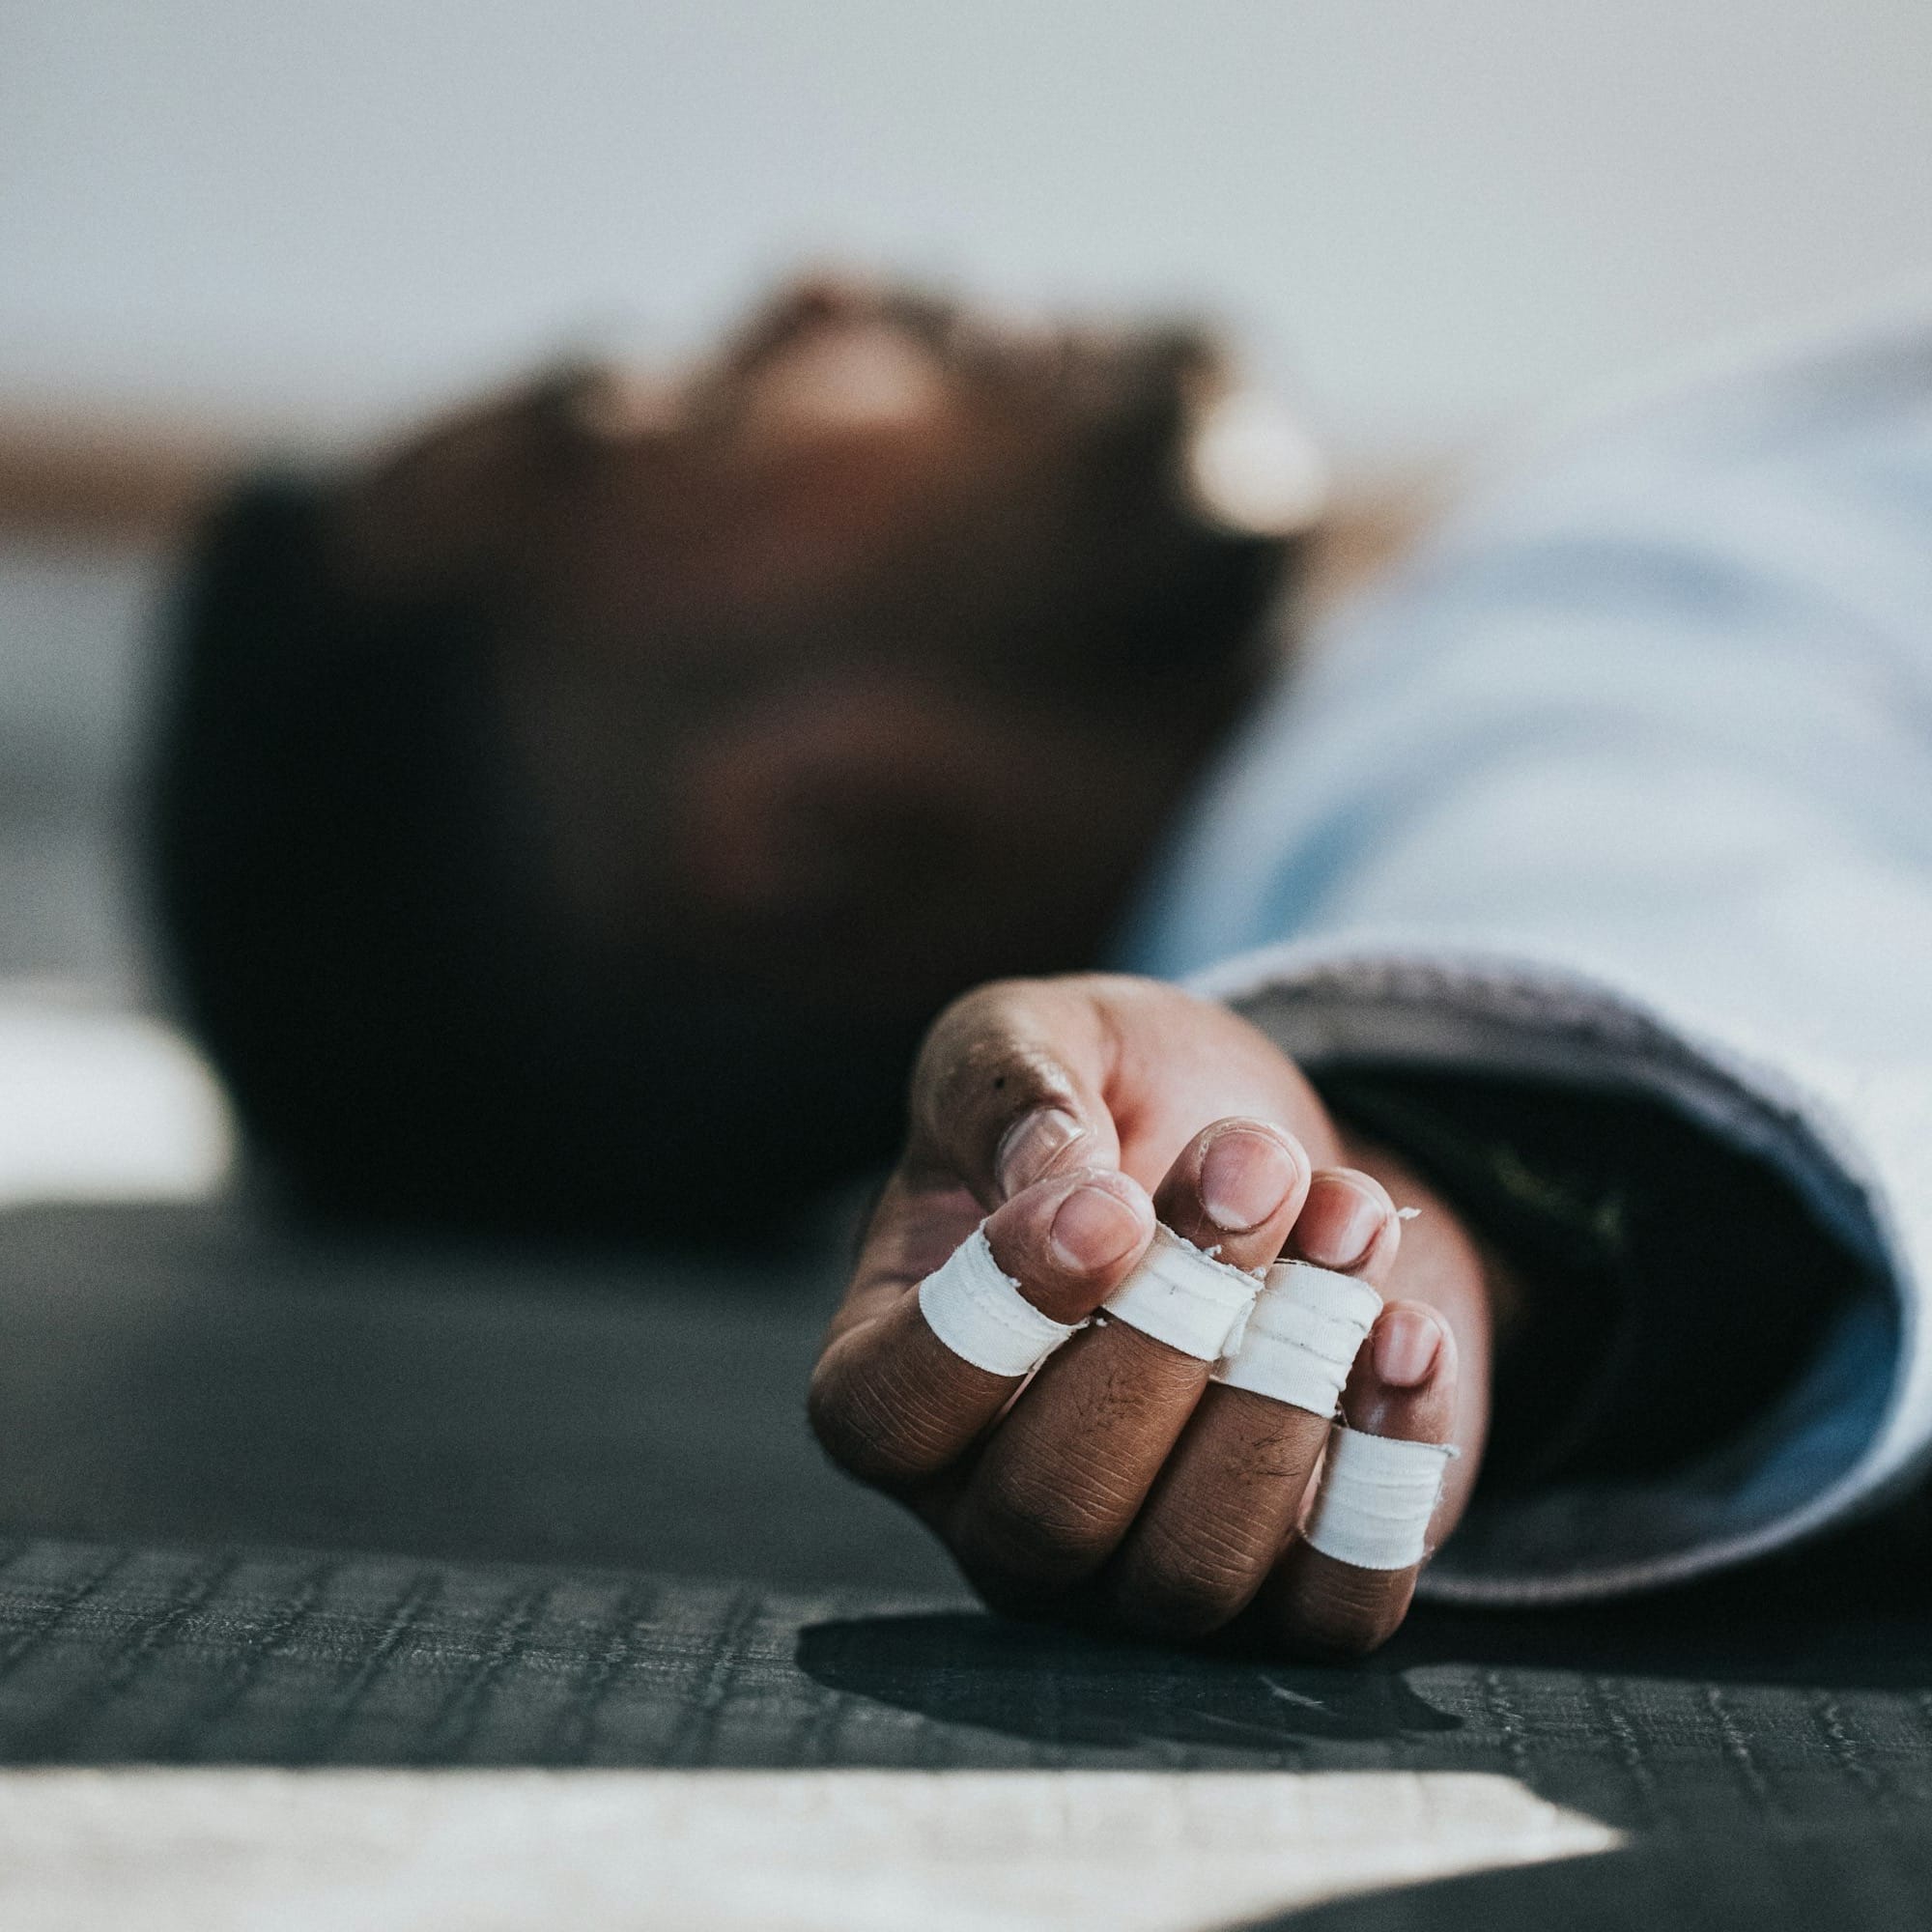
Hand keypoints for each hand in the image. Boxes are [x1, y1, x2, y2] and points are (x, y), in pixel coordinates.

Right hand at [809, 973, 1492, 1653]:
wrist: (1276, 1166)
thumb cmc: (1118, 1108)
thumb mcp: (1042, 1038)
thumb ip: (1007, 1085)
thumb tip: (1049, 1174)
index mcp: (895, 1372)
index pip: (889, 1413)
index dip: (993, 1324)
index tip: (1110, 1204)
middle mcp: (994, 1504)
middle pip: (1050, 1504)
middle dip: (1175, 1329)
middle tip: (1255, 1170)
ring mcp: (1136, 1574)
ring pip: (1190, 1565)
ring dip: (1288, 1382)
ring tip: (1349, 1219)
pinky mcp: (1284, 1600)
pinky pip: (1332, 1601)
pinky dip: (1387, 1469)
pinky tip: (1411, 1332)